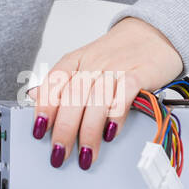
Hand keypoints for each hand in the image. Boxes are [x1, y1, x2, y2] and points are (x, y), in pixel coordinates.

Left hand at [25, 16, 184, 169]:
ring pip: (95, 99)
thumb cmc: (117, 55)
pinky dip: (115, 115)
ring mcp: (116, 68)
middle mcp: (93, 63)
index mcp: (75, 60)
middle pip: (72, 96)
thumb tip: (35, 98)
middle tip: (59, 153)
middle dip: (64, 129)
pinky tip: (110, 132)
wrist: (153, 34)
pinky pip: (124, 95)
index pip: (53, 83)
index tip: (39, 131)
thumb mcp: (85, 64)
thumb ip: (64, 83)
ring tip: (85, 154)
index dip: (44, 108)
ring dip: (88, 130)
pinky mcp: (140, 74)